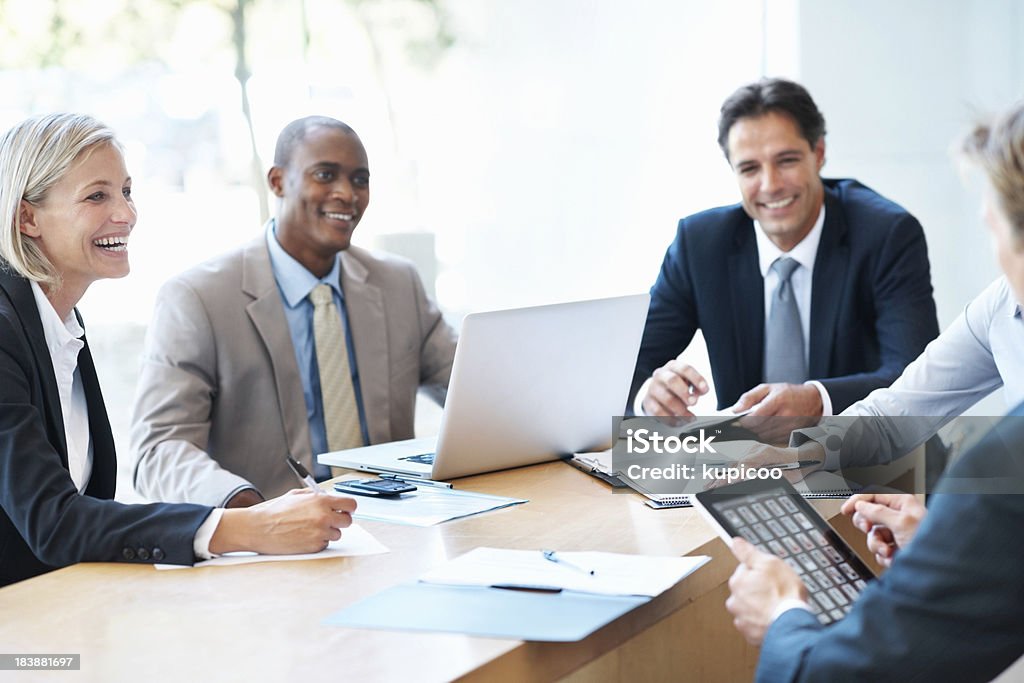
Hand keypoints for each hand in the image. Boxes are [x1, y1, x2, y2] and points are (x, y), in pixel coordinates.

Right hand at [211, 489, 357, 555]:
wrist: (258, 528)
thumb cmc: (274, 511)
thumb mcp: (296, 495)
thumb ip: (316, 495)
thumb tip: (329, 496)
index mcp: (321, 501)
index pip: (351, 504)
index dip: (349, 508)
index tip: (345, 510)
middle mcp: (324, 517)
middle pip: (348, 521)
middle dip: (340, 520)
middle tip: (328, 520)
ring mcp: (320, 533)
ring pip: (337, 534)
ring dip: (328, 532)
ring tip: (309, 529)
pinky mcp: (314, 547)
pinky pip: (325, 544)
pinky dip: (318, 542)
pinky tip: (304, 537)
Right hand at [642, 355, 709, 417]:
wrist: (657, 394)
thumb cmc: (677, 387)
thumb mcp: (688, 382)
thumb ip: (697, 386)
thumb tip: (702, 391)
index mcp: (673, 367)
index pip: (685, 369)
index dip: (696, 379)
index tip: (705, 390)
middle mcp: (661, 375)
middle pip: (672, 380)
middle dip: (685, 393)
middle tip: (694, 403)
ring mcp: (653, 389)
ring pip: (667, 399)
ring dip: (681, 410)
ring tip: (690, 417)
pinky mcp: (648, 403)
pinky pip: (659, 412)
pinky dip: (672, 419)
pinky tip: (680, 421)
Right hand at [702, 442, 823, 488]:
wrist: (799, 456)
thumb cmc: (794, 466)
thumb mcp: (786, 475)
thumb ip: (770, 478)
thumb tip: (752, 482)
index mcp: (766, 452)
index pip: (748, 463)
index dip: (739, 473)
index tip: (732, 482)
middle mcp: (755, 449)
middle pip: (736, 464)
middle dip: (725, 477)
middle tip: (714, 488)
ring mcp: (750, 450)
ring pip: (733, 464)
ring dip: (721, 476)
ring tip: (710, 486)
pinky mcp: (747, 453)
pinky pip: (734, 464)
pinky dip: (725, 473)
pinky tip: (715, 480)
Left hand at [726, 537, 806, 644]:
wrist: (792, 624)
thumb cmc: (784, 595)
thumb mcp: (770, 563)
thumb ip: (748, 552)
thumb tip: (735, 542)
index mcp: (737, 582)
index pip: (745, 571)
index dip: (761, 572)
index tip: (770, 577)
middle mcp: (735, 601)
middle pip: (747, 590)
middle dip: (759, 590)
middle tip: (776, 592)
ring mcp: (742, 619)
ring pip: (751, 609)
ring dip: (761, 607)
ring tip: (777, 607)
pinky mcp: (751, 635)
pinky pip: (756, 625)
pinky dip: (764, 622)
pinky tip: (775, 618)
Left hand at [733, 383, 822, 444]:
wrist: (813, 400)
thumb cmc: (788, 393)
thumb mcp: (767, 388)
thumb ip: (749, 397)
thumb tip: (736, 409)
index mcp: (778, 399)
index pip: (757, 417)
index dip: (746, 421)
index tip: (739, 421)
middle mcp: (787, 414)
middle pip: (760, 428)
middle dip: (751, 427)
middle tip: (747, 423)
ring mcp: (791, 426)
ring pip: (766, 436)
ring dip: (758, 432)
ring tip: (757, 425)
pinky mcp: (793, 434)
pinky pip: (774, 440)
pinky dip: (768, 436)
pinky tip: (767, 429)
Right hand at [840, 493, 925, 567]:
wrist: (940, 570)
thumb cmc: (930, 542)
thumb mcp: (901, 523)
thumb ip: (878, 512)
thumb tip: (860, 506)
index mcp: (901, 503)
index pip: (873, 495)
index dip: (857, 501)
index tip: (846, 510)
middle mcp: (898, 516)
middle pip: (868, 515)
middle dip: (868, 526)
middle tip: (869, 529)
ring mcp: (896, 534)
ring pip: (872, 536)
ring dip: (877, 545)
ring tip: (889, 551)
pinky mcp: (895, 549)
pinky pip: (878, 550)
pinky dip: (884, 556)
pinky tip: (895, 558)